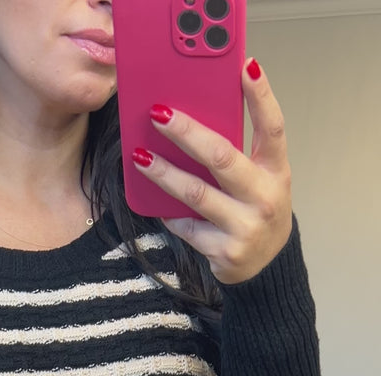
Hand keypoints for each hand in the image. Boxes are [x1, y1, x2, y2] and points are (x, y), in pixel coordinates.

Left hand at [134, 59, 292, 285]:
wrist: (266, 265)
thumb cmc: (256, 209)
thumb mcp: (260, 178)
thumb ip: (239, 153)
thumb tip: (195, 117)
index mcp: (276, 170)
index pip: (272, 127)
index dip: (261, 96)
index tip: (245, 67)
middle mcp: (264, 197)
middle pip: (221, 157)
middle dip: (187, 133)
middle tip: (159, 113)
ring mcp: (245, 226)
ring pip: (196, 194)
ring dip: (164, 173)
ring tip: (140, 157)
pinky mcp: (225, 251)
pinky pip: (187, 226)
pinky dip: (169, 213)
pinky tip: (153, 200)